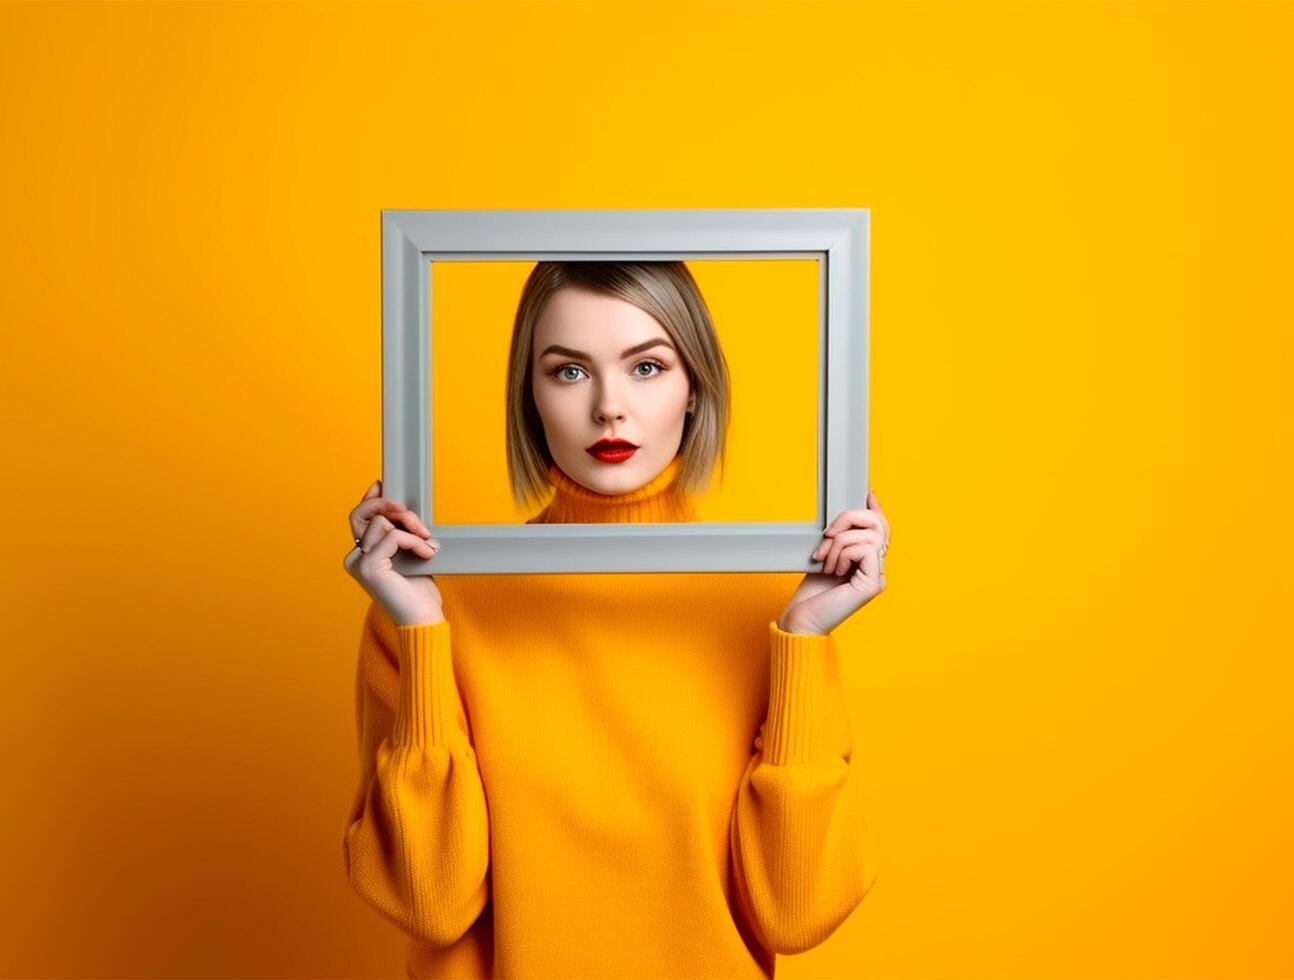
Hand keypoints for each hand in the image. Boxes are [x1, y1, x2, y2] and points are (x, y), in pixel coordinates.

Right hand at [342, 478, 444, 626]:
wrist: (422, 618)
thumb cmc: (418, 590)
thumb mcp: (409, 553)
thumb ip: (400, 533)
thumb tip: (399, 507)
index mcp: (361, 554)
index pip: (359, 517)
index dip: (370, 499)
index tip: (382, 484)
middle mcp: (354, 558)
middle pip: (363, 513)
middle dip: (389, 505)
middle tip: (415, 518)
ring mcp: (358, 563)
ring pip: (383, 523)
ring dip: (412, 529)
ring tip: (427, 546)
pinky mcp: (368, 567)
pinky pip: (394, 537)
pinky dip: (414, 541)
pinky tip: (426, 553)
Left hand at [777, 489, 889, 635]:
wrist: (803, 618)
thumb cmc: (811, 593)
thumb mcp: (826, 557)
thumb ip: (840, 539)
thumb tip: (847, 517)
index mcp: (867, 562)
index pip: (880, 530)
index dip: (875, 510)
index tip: (868, 494)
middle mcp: (877, 568)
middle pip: (877, 524)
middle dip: (849, 518)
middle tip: (827, 534)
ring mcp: (878, 577)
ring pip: (868, 535)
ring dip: (838, 543)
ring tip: (824, 561)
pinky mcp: (873, 584)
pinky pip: (864, 549)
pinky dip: (843, 554)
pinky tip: (833, 570)